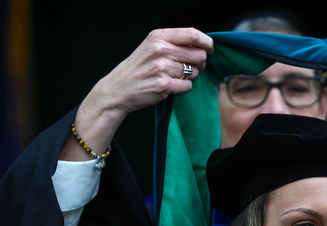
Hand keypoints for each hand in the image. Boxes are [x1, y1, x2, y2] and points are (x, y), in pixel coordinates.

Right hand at [61, 28, 212, 160]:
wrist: (117, 90)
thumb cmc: (137, 68)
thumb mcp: (150, 47)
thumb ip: (173, 42)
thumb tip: (202, 45)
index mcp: (158, 37)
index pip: (192, 34)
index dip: (206, 42)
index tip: (209, 48)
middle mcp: (161, 50)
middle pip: (199, 54)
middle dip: (200, 63)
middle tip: (191, 67)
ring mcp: (162, 68)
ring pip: (194, 71)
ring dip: (190, 76)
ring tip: (174, 77)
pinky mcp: (164, 85)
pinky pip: (188, 85)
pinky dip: (183, 87)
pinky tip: (171, 86)